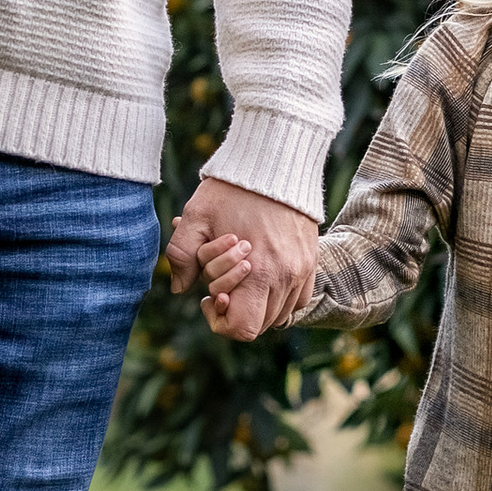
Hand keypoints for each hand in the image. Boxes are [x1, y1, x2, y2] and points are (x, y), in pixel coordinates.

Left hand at [166, 173, 315, 339]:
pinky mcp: (311, 260)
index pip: (243, 329)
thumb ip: (182, 256)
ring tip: (242, 277)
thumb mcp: (196, 217)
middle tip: (223, 286)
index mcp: (256, 273)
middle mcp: (284, 277)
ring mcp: (301, 270)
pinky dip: (280, 297)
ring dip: (258, 305)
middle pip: (260, 326)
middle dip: (237, 312)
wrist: (275, 161)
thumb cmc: (231, 189)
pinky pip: (298, 299)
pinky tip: (263, 274)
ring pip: (280, 315)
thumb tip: (180, 288)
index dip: (221, 322)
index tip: (210, 297)